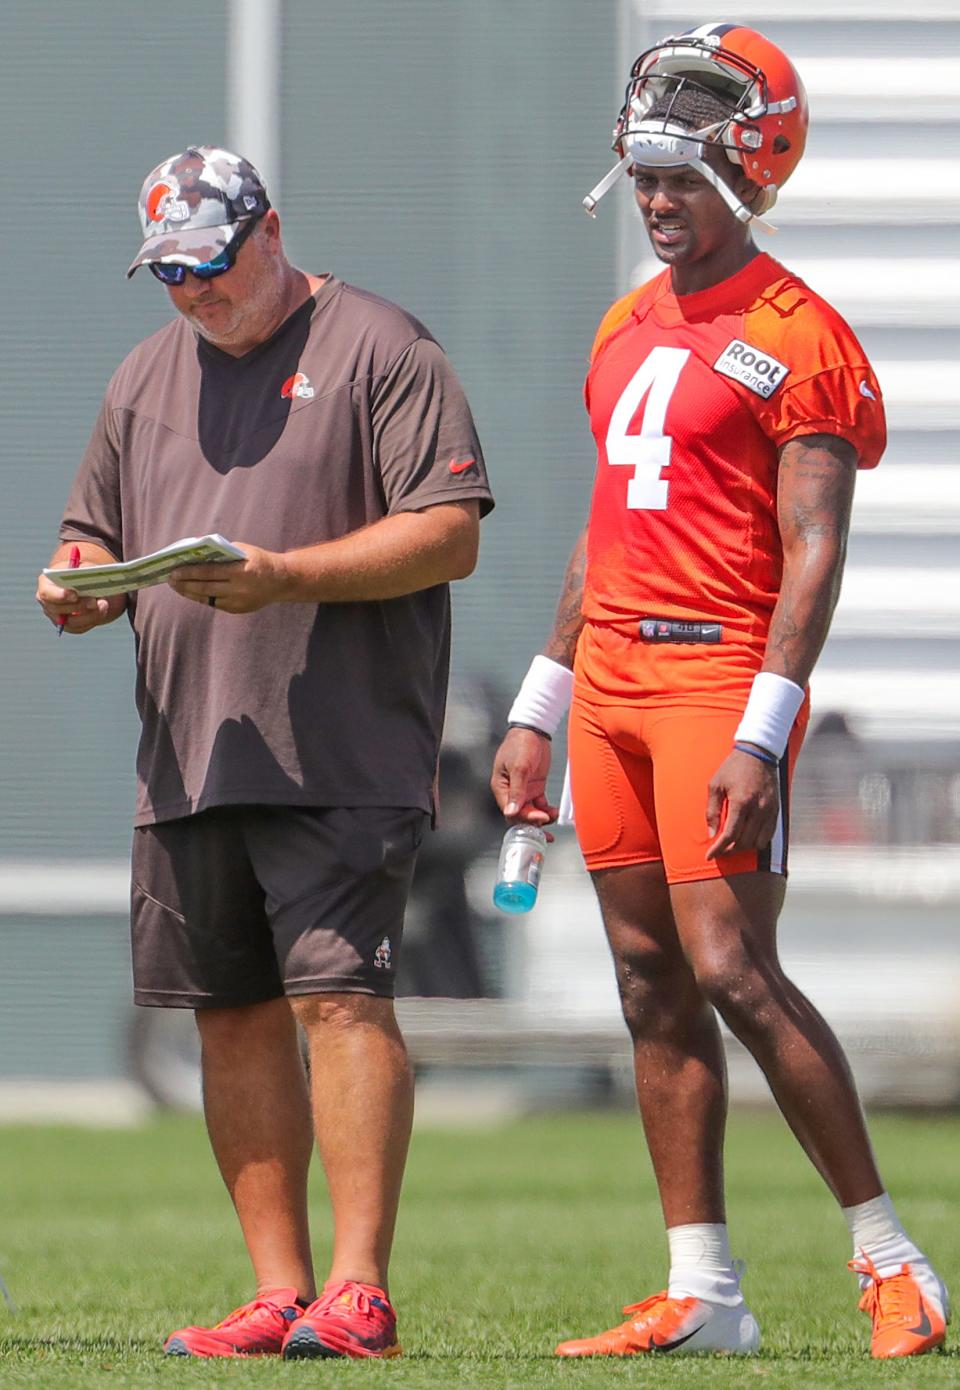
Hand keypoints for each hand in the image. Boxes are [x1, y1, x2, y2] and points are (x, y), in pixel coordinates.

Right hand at [35, 572, 124, 634]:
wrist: (84, 585)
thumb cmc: (80, 574)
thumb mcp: (81, 567)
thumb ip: (83, 571)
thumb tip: (88, 576)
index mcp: (46, 584)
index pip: (46, 593)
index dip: (60, 596)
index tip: (75, 595)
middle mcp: (48, 602)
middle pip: (58, 609)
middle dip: (78, 605)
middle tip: (94, 601)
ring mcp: (56, 616)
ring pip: (70, 622)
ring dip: (89, 614)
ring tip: (103, 604)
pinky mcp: (68, 626)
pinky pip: (79, 628)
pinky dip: (92, 620)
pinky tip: (102, 611)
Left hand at [167, 544, 289, 613]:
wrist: (282, 581)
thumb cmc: (259, 560)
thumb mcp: (243, 551)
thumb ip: (222, 553)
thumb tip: (196, 554)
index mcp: (240, 572)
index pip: (208, 572)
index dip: (189, 572)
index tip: (174, 571)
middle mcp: (238, 589)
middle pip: (204, 587)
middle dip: (185, 584)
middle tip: (170, 579)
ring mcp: (238, 602)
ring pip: (207, 598)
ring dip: (190, 593)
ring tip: (177, 587)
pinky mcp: (237, 610)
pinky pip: (215, 603)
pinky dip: (202, 597)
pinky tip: (192, 592)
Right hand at [490, 727, 557, 838]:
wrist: (534, 730)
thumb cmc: (520, 744)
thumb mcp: (519, 767)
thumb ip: (516, 790)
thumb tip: (511, 811)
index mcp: (501, 787)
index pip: (511, 810)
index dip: (525, 818)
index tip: (539, 819)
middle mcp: (511, 792)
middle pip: (520, 815)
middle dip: (533, 825)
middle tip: (546, 835)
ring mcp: (523, 790)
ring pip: (530, 812)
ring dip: (541, 819)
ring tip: (552, 818)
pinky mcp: (534, 787)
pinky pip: (539, 804)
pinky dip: (546, 811)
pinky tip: (553, 812)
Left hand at [705, 747, 779, 859]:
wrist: (758, 754)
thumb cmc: (733, 768)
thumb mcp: (715, 785)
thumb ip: (712, 811)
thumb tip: (712, 834)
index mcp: (741, 802)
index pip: (730, 835)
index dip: (719, 849)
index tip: (710, 856)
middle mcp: (758, 809)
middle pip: (744, 842)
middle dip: (730, 849)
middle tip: (720, 848)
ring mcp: (769, 811)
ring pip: (757, 842)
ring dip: (744, 847)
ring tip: (733, 843)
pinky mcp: (776, 810)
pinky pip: (768, 835)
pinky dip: (757, 841)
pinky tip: (747, 837)